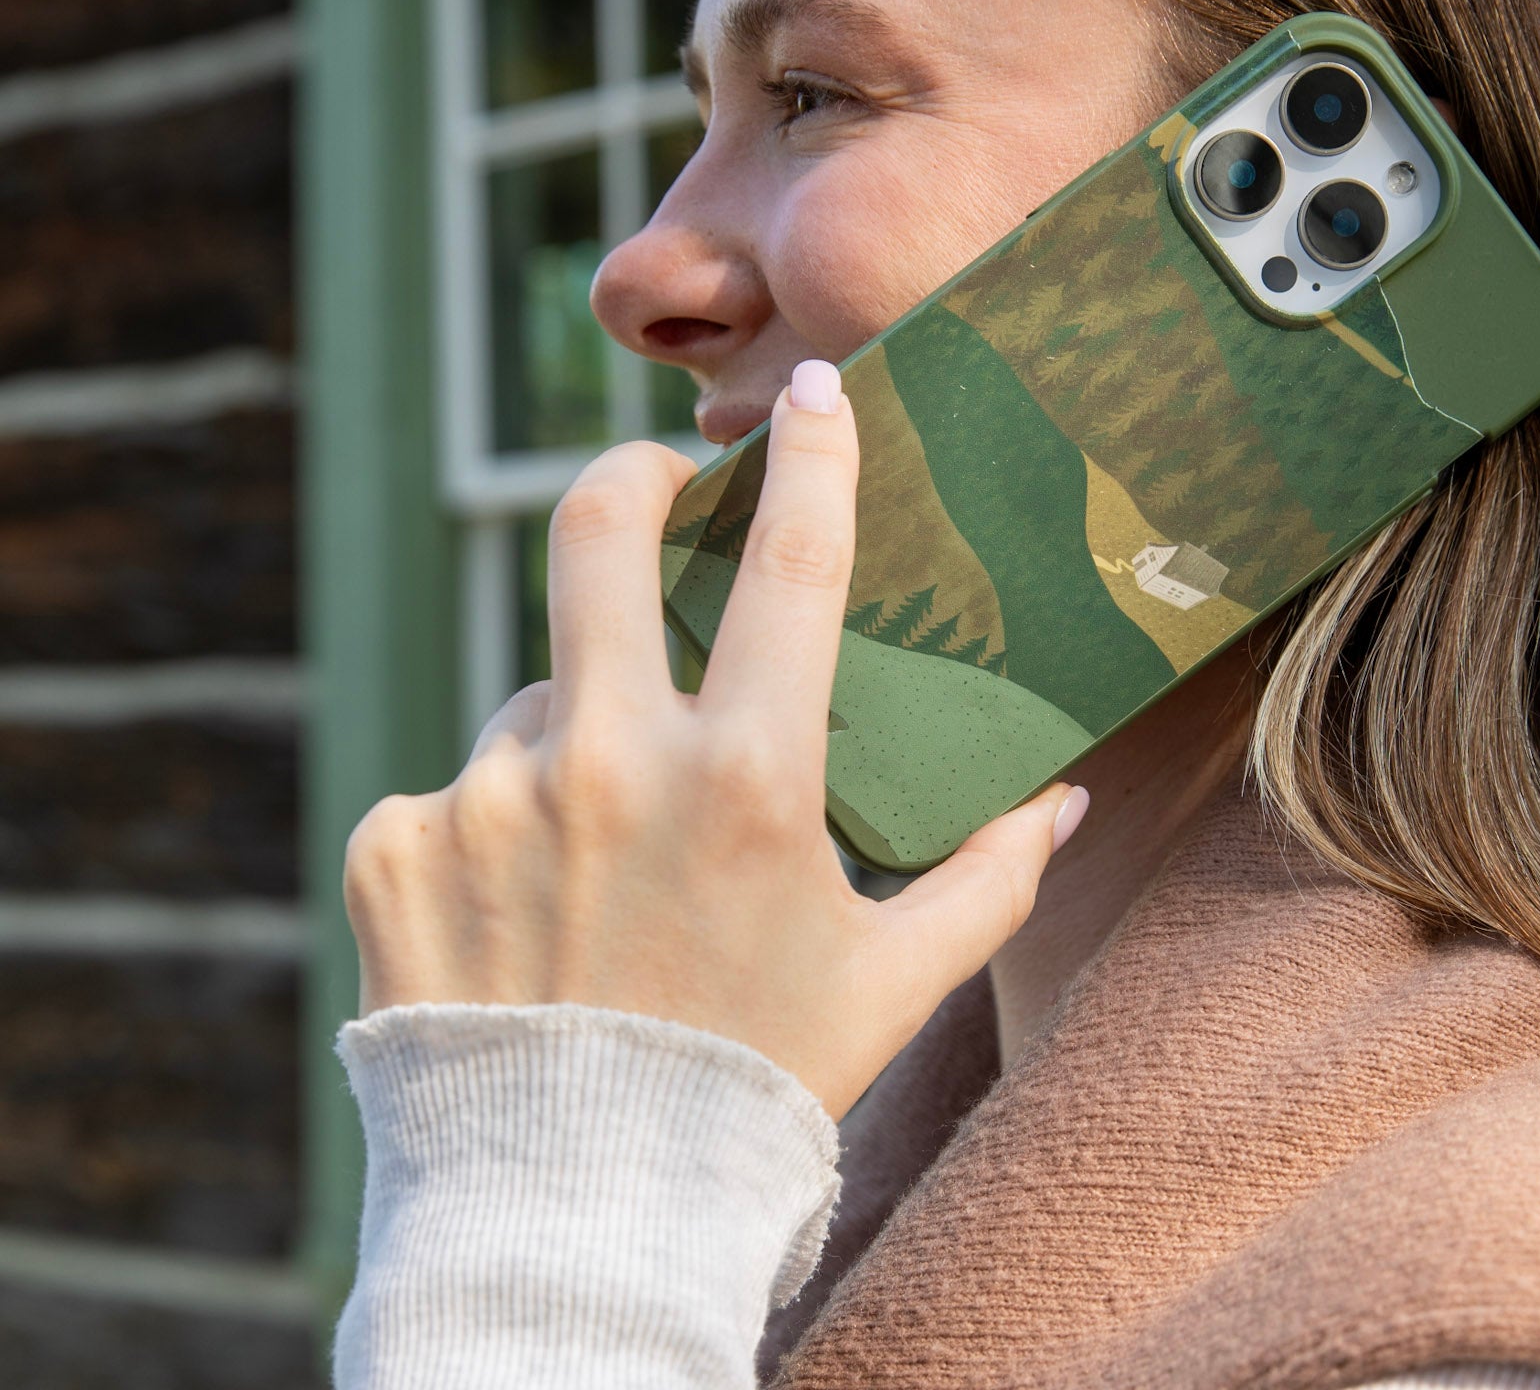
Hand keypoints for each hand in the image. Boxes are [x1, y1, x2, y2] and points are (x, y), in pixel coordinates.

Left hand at [342, 361, 1087, 1117]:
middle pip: (597, 529)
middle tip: (658, 490)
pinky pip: (456, 787)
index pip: (793, 564)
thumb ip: (992, 875)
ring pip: (539, 693)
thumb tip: (1068, 796)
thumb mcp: (893, 983)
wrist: (574, 1222)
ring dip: (579, 736)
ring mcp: (487, 800)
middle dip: (633, 479)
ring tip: (606, 861)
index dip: (810, 456)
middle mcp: (610, 764)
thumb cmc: (756, 1089)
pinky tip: (528, 916)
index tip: (811, 392)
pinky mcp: (396, 847)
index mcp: (748, 780)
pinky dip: (498, 822)